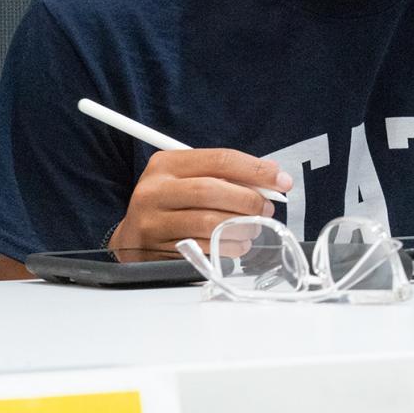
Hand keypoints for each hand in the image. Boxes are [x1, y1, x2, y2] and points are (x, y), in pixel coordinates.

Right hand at [109, 149, 292, 256]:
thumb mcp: (191, 177)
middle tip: (267, 208)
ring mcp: (152, 223)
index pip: (219, 160)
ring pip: (209, 223)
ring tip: (254, 228)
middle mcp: (154, 191)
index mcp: (166, 164)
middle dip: (249, 200)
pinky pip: (202, 249)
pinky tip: (238, 244)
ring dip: (242, 227)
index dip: (255, 169)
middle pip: (212, 190)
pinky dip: (228, 247)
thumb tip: (272, 178)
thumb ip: (227, 175)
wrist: (132, 236)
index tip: (281, 180)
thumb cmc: (172, 202)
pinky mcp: (156, 252)